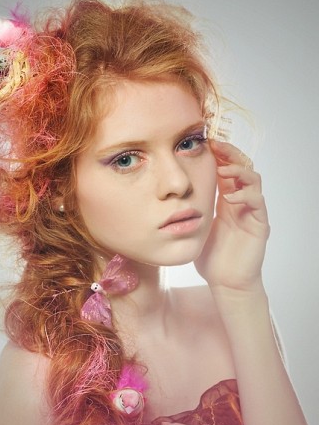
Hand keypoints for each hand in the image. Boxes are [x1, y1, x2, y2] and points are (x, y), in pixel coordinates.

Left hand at [195, 141, 269, 291]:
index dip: (218, 154)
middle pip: (241, 166)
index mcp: (225, 200)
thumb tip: (165, 196)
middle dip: (229, 153)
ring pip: (253, 179)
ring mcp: (251, 211)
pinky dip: (245, 195)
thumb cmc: (211, 257)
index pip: (225, 168)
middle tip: (216, 145)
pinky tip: (229, 198)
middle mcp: (240, 201)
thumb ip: (190, 210)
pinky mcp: (260, 224)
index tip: (204, 142)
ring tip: (223, 170)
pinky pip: (257, 202)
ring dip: (238, 171)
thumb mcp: (196, 227)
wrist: (226, 282)